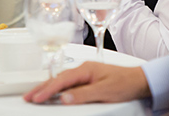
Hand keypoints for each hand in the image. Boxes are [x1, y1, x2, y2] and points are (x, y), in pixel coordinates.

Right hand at [23, 62, 149, 104]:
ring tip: (36, 96)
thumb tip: (65, 98)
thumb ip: (84, 94)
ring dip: (49, 88)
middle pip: (58, 78)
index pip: (62, 80)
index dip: (47, 89)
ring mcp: (86, 74)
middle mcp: (84, 69)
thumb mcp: (105, 91)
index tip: (36, 98)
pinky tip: (54, 94)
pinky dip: (58, 89)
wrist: (140, 81)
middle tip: (28, 97)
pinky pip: (69, 84)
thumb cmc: (125, 83)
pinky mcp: (89, 80)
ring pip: (62, 81)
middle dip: (42, 87)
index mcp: (86, 69)